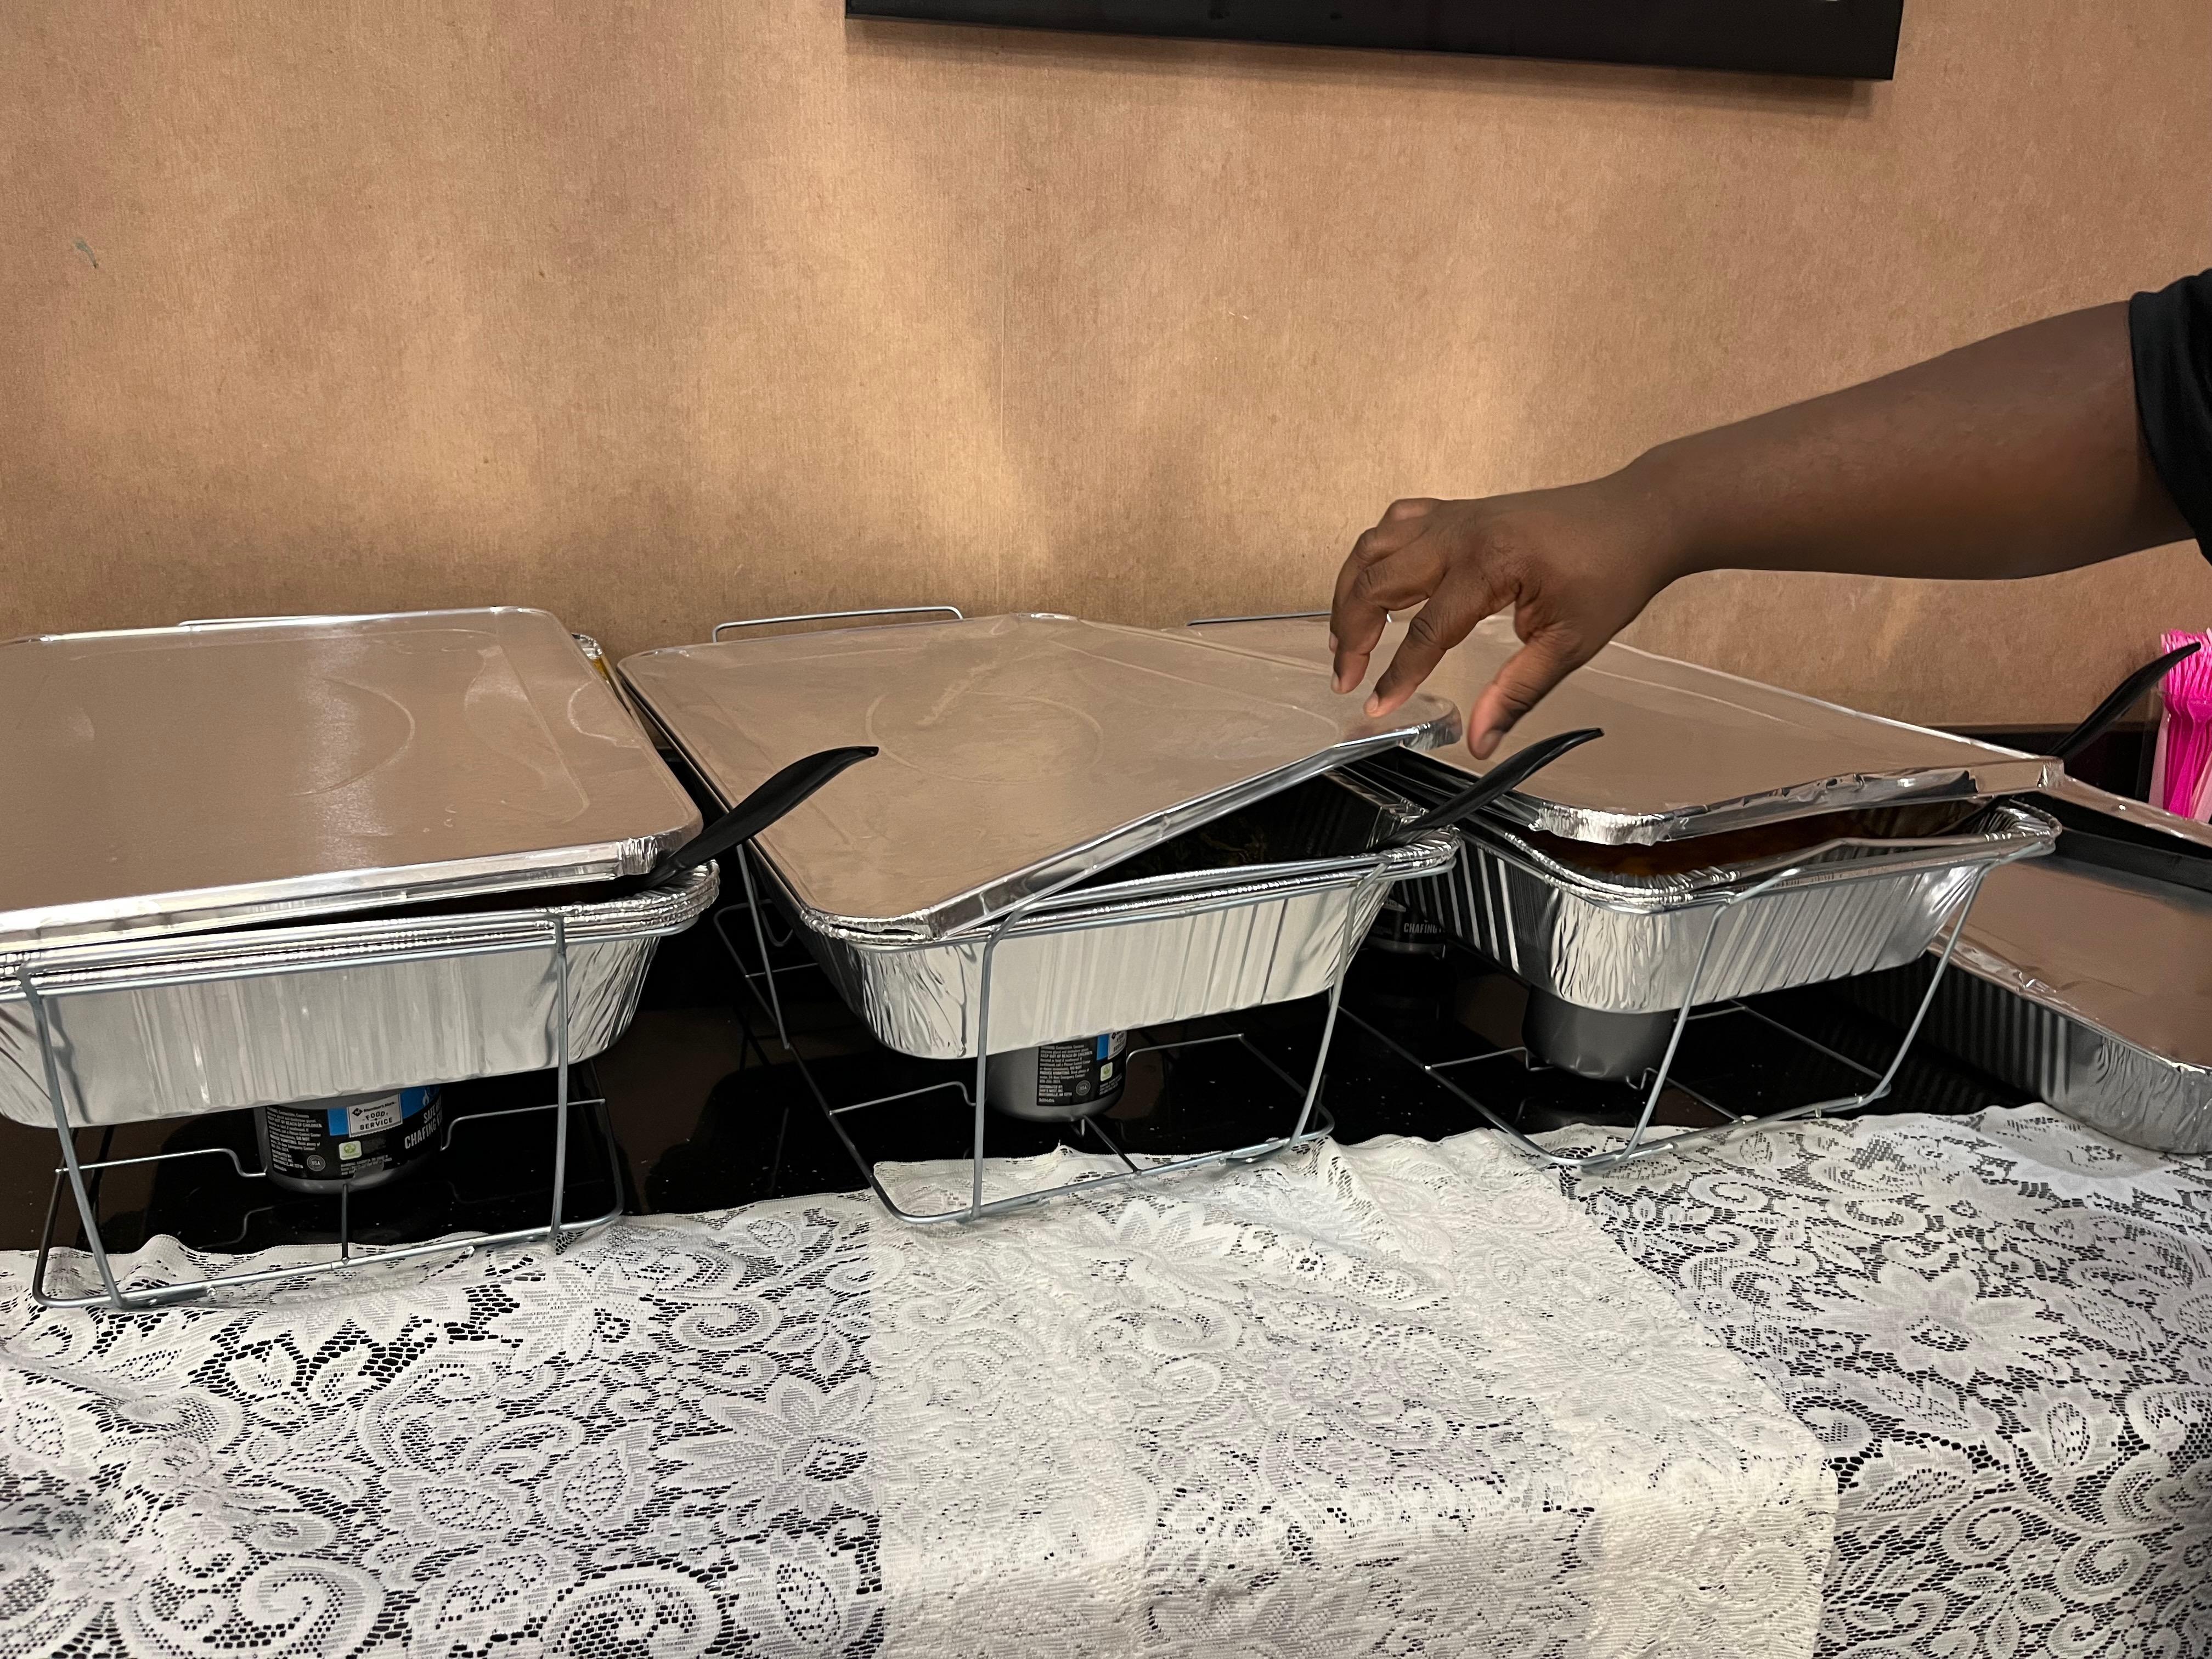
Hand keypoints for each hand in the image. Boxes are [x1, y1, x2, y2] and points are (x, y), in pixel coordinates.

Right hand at [1328, 479, 1685, 757]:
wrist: (1638, 516)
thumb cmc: (1611, 573)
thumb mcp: (1571, 643)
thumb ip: (1518, 691)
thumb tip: (1479, 741)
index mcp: (1489, 567)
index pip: (1424, 630)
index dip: (1395, 674)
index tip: (1375, 706)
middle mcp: (1461, 534)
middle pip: (1377, 581)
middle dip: (1351, 632)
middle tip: (1345, 677)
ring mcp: (1456, 516)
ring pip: (1375, 546)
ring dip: (1350, 590)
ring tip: (1344, 637)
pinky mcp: (1460, 511)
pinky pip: (1398, 522)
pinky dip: (1375, 552)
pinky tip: (1374, 580)